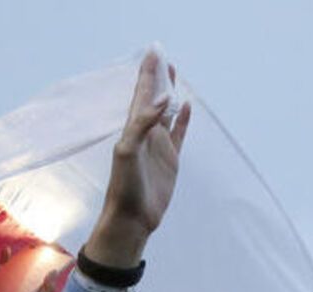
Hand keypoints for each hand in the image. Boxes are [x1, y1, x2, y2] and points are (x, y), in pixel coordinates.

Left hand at [84, 50, 190, 267]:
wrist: (132, 218)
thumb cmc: (124, 186)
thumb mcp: (128, 150)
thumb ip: (143, 122)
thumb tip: (164, 97)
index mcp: (133, 128)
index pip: (142, 94)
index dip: (147, 74)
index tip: (153, 53)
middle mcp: (145, 133)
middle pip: (154, 98)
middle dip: (157, 78)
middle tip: (162, 57)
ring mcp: (158, 146)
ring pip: (166, 112)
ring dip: (170, 94)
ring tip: (174, 74)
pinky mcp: (170, 159)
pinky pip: (179, 133)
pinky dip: (183, 119)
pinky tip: (187, 107)